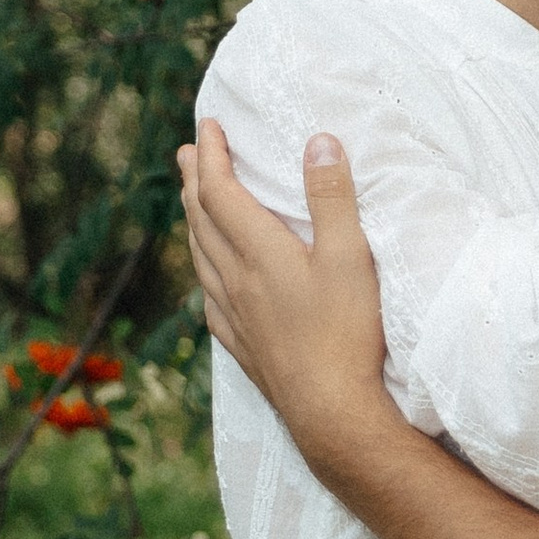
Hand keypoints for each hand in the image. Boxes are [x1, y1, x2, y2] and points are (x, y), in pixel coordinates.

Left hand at [180, 120, 397, 487]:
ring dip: (193, 221)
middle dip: (195, 180)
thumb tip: (318, 141)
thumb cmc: (347, 332)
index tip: (208, 125)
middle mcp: (237, 281)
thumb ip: (332, 197)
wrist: (331, 414)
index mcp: (260, 253)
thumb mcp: (350, 256)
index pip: (221, 192)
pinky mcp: (244, 346)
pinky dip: (204, 271)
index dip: (212, 156)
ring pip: (201, 258)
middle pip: (203, 220)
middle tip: (189, 152)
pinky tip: (209, 279)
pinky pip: (209, 298)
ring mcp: (236, 316)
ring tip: (193, 201)